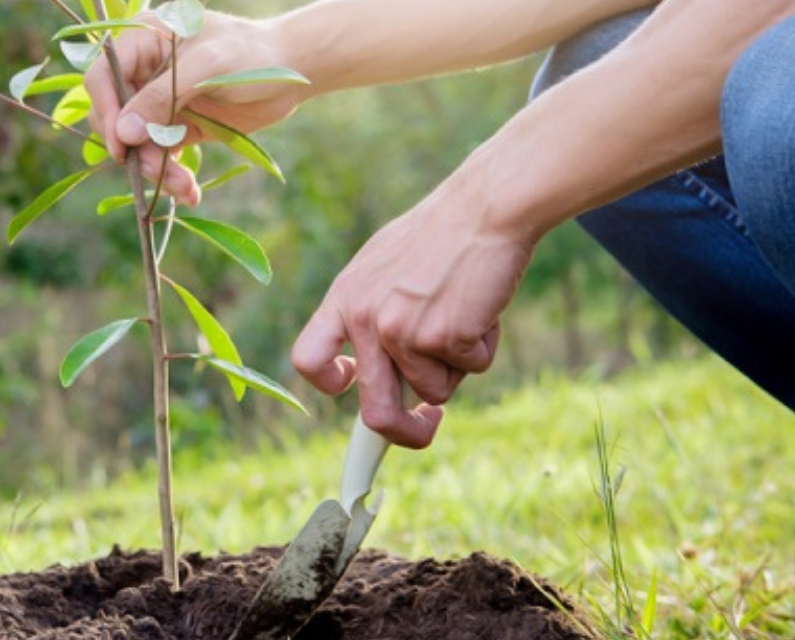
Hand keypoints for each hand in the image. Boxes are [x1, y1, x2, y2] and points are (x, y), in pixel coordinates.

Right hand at [82, 11, 311, 204]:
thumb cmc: (252, 55)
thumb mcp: (208, 67)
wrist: (293, 73)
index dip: (106, 110)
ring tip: (185, 188)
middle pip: (116, 117)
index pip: (103, 77)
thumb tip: (123, 133)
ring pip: (138, 144)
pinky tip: (190, 192)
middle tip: (156, 171)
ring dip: (156, 170)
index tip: (121, 144)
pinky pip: (162, 156)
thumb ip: (163, 97)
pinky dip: (172, 176)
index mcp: (144, 42)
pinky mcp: (178, 128)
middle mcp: (146, 73)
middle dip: (134, 148)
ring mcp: (160, 103)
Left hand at [290, 185, 531, 447]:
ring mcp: (404, 331)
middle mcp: (367, 320)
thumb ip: (371, 312)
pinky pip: (473, 369)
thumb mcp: (383, 266)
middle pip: (375, 411)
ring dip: (458, 364)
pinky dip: (484, 346)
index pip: (308, 360)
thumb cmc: (441, 235)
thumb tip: (370, 370)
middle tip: (427, 426)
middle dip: (404, 433)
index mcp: (344, 299)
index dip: (329, 384)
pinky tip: (484, 306)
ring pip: (436, 389)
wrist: (486, 208)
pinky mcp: (446, 337)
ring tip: (466, 311)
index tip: (353, 386)